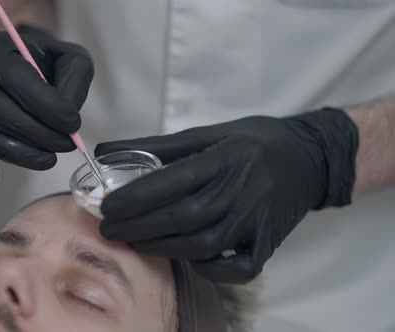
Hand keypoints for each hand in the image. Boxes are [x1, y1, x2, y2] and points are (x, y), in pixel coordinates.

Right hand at [0, 26, 93, 184]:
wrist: (26, 67)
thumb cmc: (49, 66)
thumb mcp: (72, 60)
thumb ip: (75, 81)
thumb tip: (66, 117)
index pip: (15, 77)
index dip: (47, 105)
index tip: (73, 124)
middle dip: (36, 133)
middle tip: (64, 145)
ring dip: (14, 152)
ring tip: (47, 159)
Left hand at [96, 109, 357, 282]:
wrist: (309, 159)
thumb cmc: (252, 142)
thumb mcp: (208, 133)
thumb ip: (157, 145)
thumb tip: (106, 152)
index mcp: (226, 159)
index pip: (175, 182)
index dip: (137, 197)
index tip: (107, 206)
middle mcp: (242, 191)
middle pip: (184, 218)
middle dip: (140, 227)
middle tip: (110, 230)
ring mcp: (257, 221)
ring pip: (205, 245)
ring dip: (164, 247)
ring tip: (135, 243)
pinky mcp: (268, 244)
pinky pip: (239, 269)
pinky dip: (211, 269)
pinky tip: (188, 259)